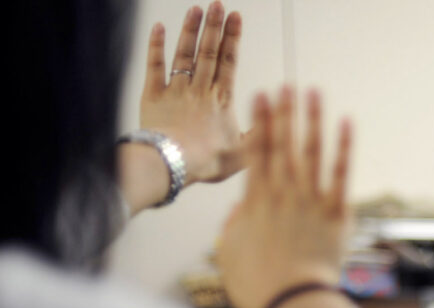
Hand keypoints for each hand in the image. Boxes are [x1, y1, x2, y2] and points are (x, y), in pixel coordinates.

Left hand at [140, 2, 244, 185]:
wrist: (174, 163)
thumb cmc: (209, 161)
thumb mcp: (244, 153)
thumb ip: (261, 133)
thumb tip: (278, 118)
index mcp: (222, 100)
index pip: (229, 61)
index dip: (232, 38)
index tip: (236, 17)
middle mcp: (200, 89)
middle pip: (208, 52)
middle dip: (214, 26)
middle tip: (218, 4)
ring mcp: (176, 90)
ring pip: (184, 54)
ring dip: (190, 30)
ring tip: (196, 9)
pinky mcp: (153, 96)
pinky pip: (154, 66)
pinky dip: (155, 46)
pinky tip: (158, 28)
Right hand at [216, 87, 351, 307]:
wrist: (291, 302)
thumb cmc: (258, 286)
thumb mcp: (230, 253)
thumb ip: (234, 225)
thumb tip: (241, 208)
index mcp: (256, 201)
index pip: (256, 152)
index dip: (258, 122)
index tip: (259, 96)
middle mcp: (283, 194)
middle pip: (282, 144)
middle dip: (283, 112)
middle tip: (286, 84)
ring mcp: (311, 201)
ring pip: (312, 152)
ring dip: (312, 119)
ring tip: (313, 92)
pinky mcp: (336, 214)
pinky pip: (342, 174)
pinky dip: (345, 148)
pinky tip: (347, 124)